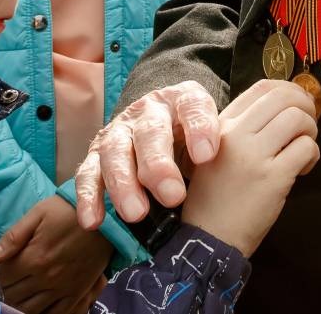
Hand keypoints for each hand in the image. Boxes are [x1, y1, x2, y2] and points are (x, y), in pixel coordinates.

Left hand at [0, 195, 112, 312]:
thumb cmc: (69, 211)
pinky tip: (32, 307)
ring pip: (30, 309)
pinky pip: (55, 313)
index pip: (2, 276)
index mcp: (34, 257)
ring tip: (10, 297)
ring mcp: (62, 289)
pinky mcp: (76, 294)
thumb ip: (14, 236)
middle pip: (13, 295)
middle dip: (1, 291)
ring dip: (16, 305)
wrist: (107, 217)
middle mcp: (46, 278)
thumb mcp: (39, 213)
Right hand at [75, 81, 220, 228]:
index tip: (206, 156)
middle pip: (150, 132)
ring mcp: (120, 130)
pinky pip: (88, 172)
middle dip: (158, 165)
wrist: (163, 122)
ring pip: (115, 151)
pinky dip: (88, 197)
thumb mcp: (212, 135)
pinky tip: (93, 221)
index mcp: (181, 100)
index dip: (198, 128)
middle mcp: (148, 111)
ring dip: (124, 183)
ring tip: (136, 214)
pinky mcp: (97, 152)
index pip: (192, 106)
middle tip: (172, 196)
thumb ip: (221, 151)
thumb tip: (232, 186)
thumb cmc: (194, 139)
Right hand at [180, 78, 318, 256]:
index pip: (262, 88)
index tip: (297, 103)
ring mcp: (254, 155)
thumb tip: (282, 109)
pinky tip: (303, 168)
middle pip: (283, 97)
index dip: (287, 90)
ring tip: (303, 148)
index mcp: (222, 125)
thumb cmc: (215, 197)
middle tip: (309, 122)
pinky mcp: (272, 178)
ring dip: (310, 130)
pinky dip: (311, 155)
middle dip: (305, 105)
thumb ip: (241, 129)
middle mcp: (236, 134)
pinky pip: (305, 148)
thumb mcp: (214, 152)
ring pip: (297, 119)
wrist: (210, 237)